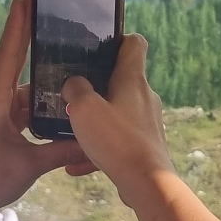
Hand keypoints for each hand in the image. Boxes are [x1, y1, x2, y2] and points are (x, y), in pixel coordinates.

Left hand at [0, 0, 93, 208]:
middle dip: (35, 37)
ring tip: (71, 60)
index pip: (10, 53)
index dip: (19, 23)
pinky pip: (25, 102)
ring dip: (46, 79)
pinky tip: (61, 98)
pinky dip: (42, 100)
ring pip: (27, 86)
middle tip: (52, 10)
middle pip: (19, 61)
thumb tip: (97, 139)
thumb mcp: (30, 165)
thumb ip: (64, 148)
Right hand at [62, 34, 174, 208]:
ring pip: (118, 112)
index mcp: (133, 79)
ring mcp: (148, 121)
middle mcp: (145, 96)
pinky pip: (119, 139)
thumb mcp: (83, 108)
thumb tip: (74, 83)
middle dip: (98, 84)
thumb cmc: (116, 139)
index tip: (98, 46)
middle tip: (73, 92)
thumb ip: (75, 89)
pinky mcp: (146, 144)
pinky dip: (100, 147)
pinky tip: (77, 165)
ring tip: (72, 130)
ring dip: (96, 119)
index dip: (118, 39)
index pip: (134, 43)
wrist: (146, 182)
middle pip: (123, 79)